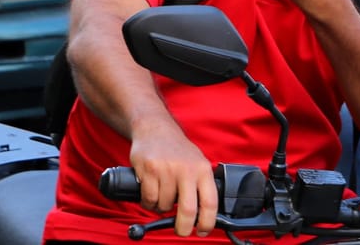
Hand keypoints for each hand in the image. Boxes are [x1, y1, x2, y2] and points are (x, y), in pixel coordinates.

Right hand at [128, 120, 217, 236]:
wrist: (155, 128)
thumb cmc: (177, 149)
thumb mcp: (197, 162)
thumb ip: (201, 184)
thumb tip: (205, 213)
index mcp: (203, 169)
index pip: (210, 201)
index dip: (208, 221)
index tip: (203, 230)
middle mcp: (187, 169)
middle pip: (188, 209)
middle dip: (184, 227)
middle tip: (181, 231)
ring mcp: (167, 170)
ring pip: (165, 205)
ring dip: (162, 208)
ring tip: (162, 195)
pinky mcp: (148, 170)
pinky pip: (149, 199)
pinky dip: (149, 202)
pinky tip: (150, 192)